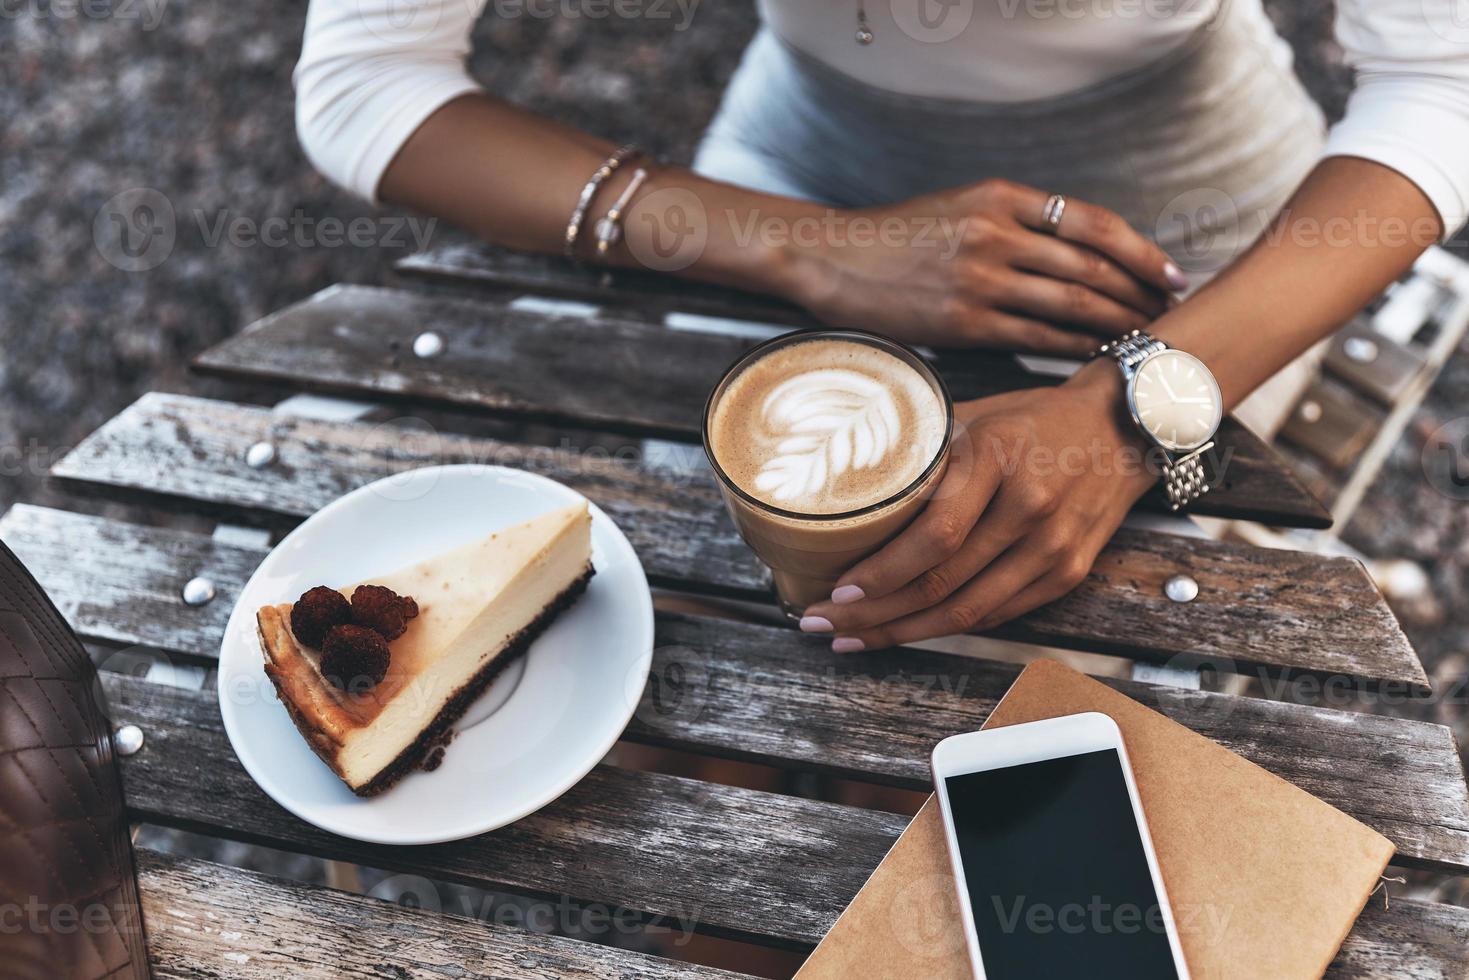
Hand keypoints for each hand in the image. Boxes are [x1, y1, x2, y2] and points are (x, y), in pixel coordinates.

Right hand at [785, 179, 1186, 355]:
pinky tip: (1098, 355)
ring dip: (1117, 322)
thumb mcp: (962, 208)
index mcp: (1000, 197)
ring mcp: (980, 279)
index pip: (1092, 223)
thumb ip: (1019, 223)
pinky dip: (1075, 347)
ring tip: (1145, 337)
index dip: (1141, 251)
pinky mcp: (963, 321)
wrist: (835, 259)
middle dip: (1140, 292)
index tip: (1172, 273)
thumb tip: (1085, 254)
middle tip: (1170, 313)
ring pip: (1071, 303)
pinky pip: (1037, 336)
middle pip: (1091, 265)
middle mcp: (995, 234)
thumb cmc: (901, 239)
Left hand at [799, 364, 1158, 650]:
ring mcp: (1053, 548)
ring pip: (966, 611)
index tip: (838, 590)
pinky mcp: (1067, 574)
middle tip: (822, 624)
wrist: (1123, 429)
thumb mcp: (974, 416)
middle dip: (873, 614)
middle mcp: (1029, 509)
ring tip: (851, 639)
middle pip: (941, 583)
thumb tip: (844, 480)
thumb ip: (919, 450)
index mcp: (997, 460)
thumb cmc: (1033, 420)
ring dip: (902, 632)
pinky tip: (906, 630)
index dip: (882, 573)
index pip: (933, 536)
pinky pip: (995, 615)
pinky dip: (945, 628)